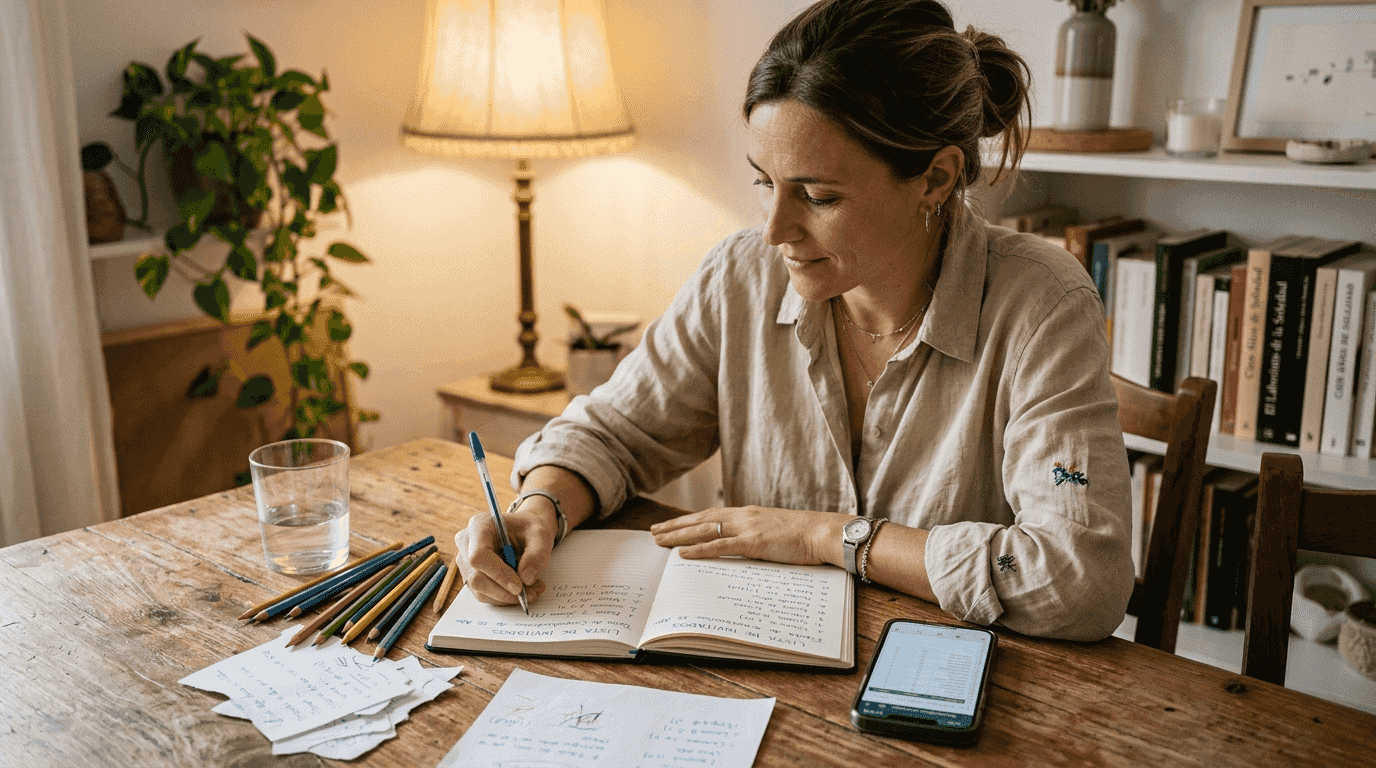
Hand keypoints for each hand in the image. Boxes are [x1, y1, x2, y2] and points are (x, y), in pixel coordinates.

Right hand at [453, 498, 558, 605]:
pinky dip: (504, 597)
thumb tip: (526, 579)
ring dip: (506, 596)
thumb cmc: (530, 529)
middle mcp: (467, 544)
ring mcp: (466, 561)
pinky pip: (484, 594)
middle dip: (504, 591)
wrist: (525, 530)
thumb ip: (537, 555)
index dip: (498, 574)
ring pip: (480, 590)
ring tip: (532, 591)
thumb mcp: (541, 535)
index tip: (519, 587)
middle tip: (531, 594)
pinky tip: (523, 591)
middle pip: (476, 578)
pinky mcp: (472, 575)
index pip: (479, 556)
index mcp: (479, 526)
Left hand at [649, 506, 845, 565]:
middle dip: (675, 526)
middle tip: (653, 532)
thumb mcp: (774, 531)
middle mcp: (743, 516)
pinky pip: (720, 546)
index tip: (671, 525)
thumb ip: (755, 536)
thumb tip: (742, 547)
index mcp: (747, 514)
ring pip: (704, 530)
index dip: (688, 520)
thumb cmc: (804, 535)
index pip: (710, 515)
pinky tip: (682, 554)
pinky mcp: (753, 543)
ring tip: (659, 541)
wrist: (823, 532)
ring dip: (679, 536)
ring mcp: (747, 528)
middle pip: (700, 520)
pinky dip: (698, 549)